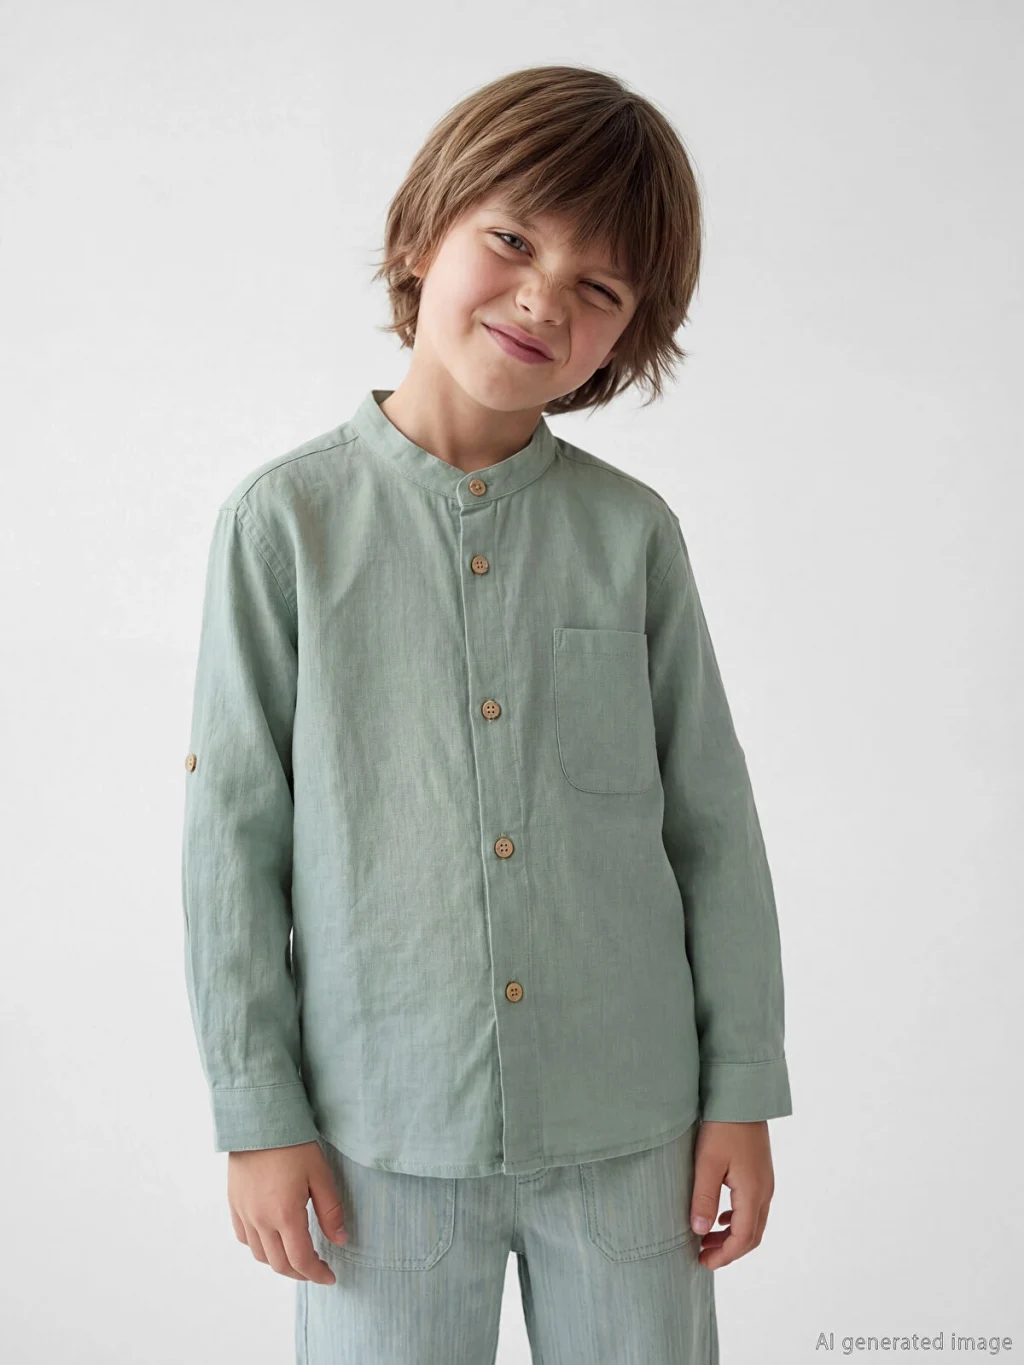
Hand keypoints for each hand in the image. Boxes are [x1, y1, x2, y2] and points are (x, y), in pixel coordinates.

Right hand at [227, 1140, 346, 1283]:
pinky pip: (244, 1238)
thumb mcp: (320, 1174)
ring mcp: (244, 1213)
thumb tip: (339, 1240)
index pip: (301, 1259)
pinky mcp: (234, 1204)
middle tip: (316, 1270)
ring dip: (280, 1263)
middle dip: (300, 1273)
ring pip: (260, 1255)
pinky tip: (272, 1239)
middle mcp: (261, 1220)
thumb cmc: (293, 1144)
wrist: (259, 1121)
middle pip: (279, 1264)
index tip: (330, 1276)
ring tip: (297, 1257)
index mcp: (285, 1215)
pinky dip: (259, 1247)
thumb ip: (331, 1211)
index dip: (317, 1274)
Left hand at [688, 1120, 775, 1269]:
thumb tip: (700, 1232)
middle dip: (729, 1250)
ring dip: (733, 1235)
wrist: (742, 1096)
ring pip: (754, 1221)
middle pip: (752, 1235)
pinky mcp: (760, 1171)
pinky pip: (754, 1206)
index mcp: (753, 1192)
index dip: (724, 1256)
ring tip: (707, 1238)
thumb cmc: (722, 1126)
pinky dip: (737, 1219)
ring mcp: (765, 1181)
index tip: (703, 1263)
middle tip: (703, 1256)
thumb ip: (704, 1198)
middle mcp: (764, 1190)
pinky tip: (721, 1216)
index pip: (743, 1239)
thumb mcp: (707, 1162)